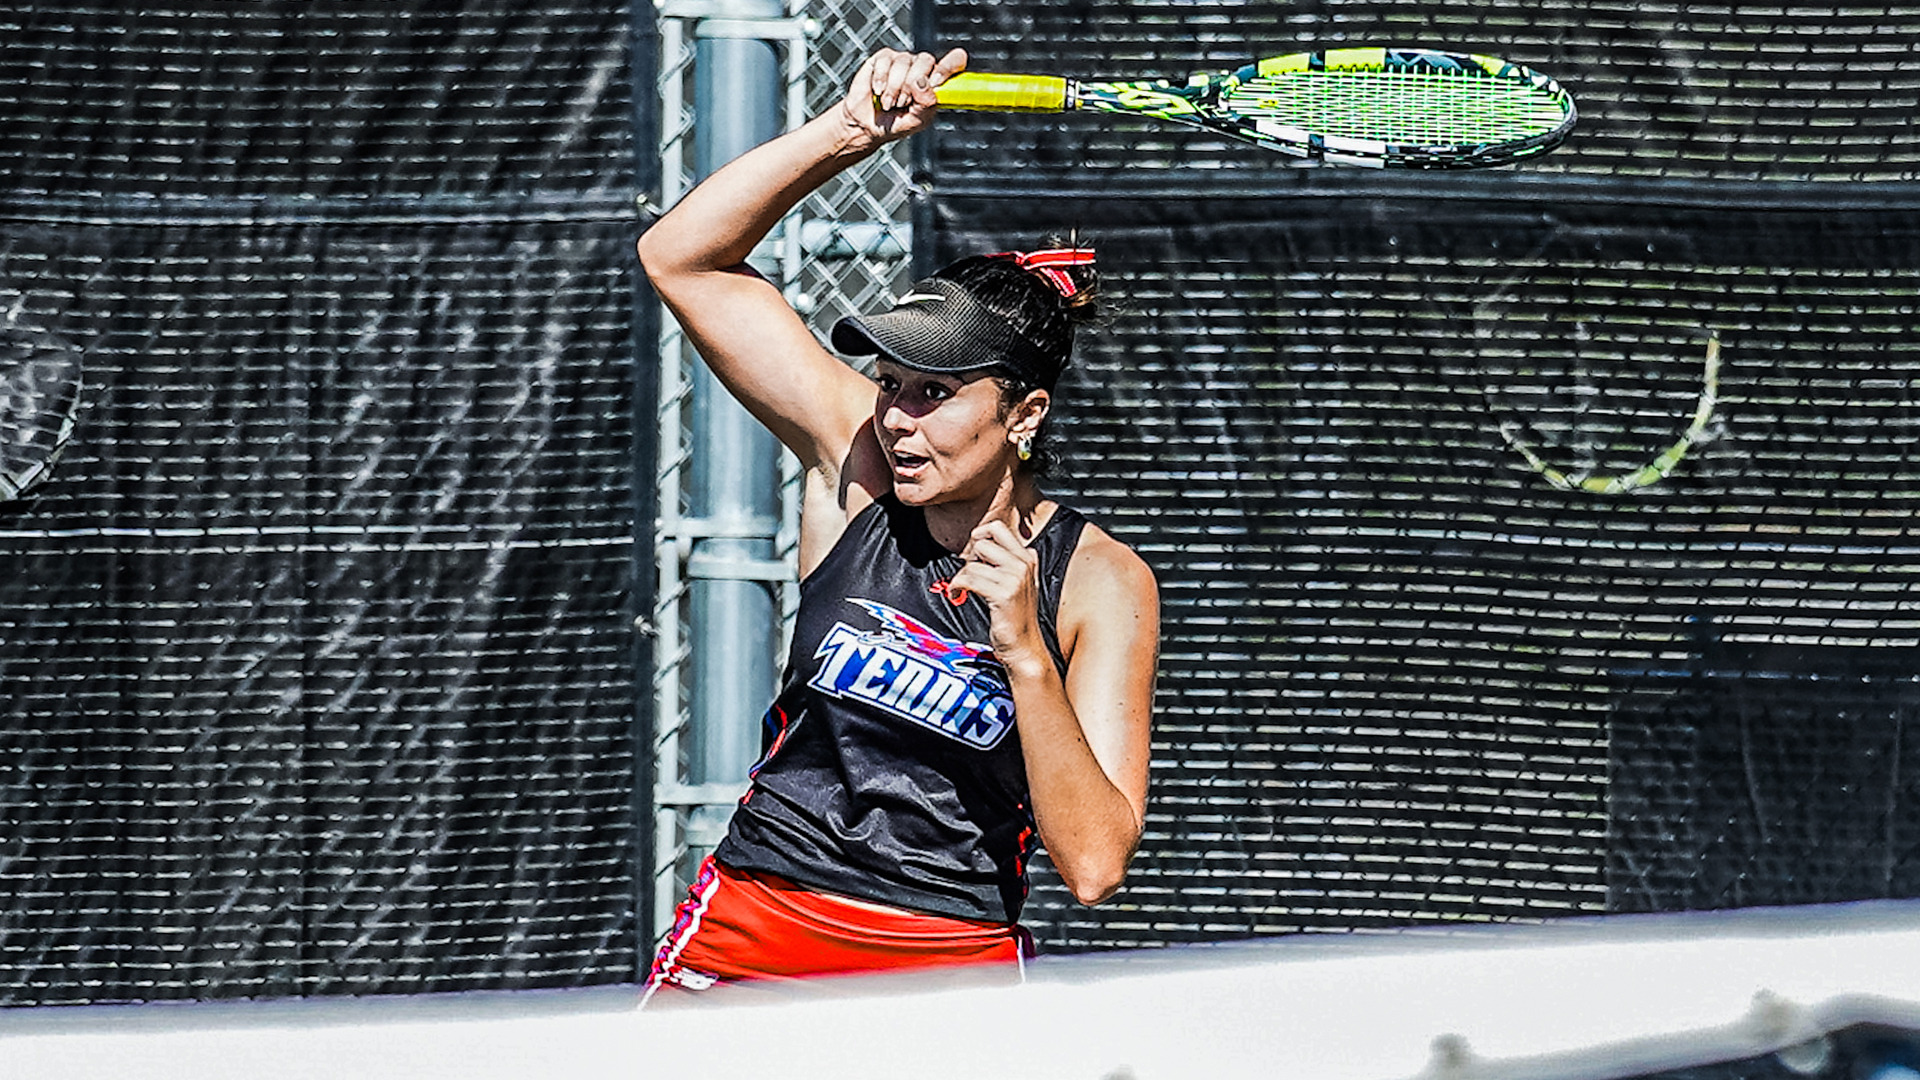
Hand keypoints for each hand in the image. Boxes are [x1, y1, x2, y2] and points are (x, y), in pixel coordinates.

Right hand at [839, 47, 967, 148]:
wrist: (869, 126)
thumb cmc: (896, 123)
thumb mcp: (918, 120)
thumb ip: (927, 104)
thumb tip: (923, 84)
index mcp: (936, 81)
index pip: (955, 60)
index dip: (948, 66)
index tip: (936, 82)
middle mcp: (921, 67)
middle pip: (926, 60)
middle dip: (911, 85)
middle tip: (903, 103)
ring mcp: (903, 61)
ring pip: (904, 62)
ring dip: (894, 88)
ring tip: (889, 102)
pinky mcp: (883, 58)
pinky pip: (886, 61)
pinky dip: (880, 79)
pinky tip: (878, 91)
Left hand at [948, 518, 1046, 670]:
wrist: (1024, 646)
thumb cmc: (1016, 616)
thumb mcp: (1018, 582)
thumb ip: (1006, 559)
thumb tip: (981, 541)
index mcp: (1028, 557)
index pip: (997, 528)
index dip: (979, 537)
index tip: (973, 556)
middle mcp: (1023, 564)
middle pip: (982, 542)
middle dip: (969, 558)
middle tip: (970, 574)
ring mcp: (1015, 579)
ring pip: (973, 563)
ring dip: (961, 576)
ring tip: (962, 588)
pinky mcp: (1003, 595)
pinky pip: (968, 579)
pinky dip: (956, 587)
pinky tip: (957, 595)